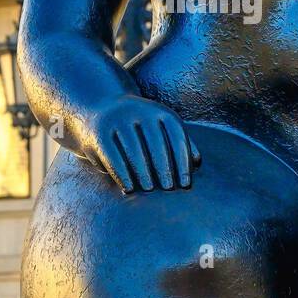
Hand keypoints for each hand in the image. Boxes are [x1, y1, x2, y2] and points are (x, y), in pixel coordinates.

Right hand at [82, 94, 200, 192]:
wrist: (100, 109)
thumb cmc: (140, 126)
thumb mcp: (162, 128)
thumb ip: (181, 143)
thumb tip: (197, 163)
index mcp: (160, 112)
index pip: (177, 138)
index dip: (183, 162)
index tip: (185, 184)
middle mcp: (140, 111)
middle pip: (156, 144)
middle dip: (164, 168)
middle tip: (168, 188)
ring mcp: (119, 120)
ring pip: (134, 150)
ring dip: (143, 172)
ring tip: (149, 188)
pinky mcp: (100, 131)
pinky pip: (113, 155)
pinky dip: (122, 173)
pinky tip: (129, 188)